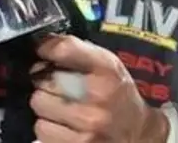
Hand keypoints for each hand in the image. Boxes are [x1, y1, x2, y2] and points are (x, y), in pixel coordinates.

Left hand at [30, 35, 169, 142]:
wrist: (138, 134)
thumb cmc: (118, 96)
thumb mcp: (108, 65)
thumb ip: (77, 50)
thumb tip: (42, 44)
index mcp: (108, 69)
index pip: (65, 48)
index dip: (47, 48)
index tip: (43, 52)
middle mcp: (100, 95)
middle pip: (44, 80)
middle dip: (46, 83)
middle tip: (60, 88)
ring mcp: (89, 124)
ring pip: (39, 105)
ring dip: (46, 107)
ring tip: (63, 109)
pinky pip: (42, 130)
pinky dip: (48, 128)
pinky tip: (64, 126)